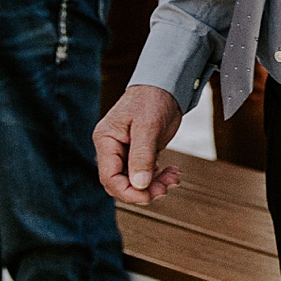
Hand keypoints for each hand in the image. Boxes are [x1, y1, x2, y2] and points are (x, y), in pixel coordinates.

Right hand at [94, 83, 183, 205]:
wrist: (166, 84)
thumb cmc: (152, 98)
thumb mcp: (148, 126)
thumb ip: (142, 155)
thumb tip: (139, 185)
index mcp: (106, 140)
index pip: (109, 177)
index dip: (128, 191)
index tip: (149, 195)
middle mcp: (112, 148)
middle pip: (121, 183)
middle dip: (143, 190)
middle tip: (166, 187)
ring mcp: (126, 151)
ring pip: (135, 181)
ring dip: (154, 185)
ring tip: (174, 177)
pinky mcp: (140, 153)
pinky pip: (145, 174)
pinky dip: (159, 177)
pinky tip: (173, 173)